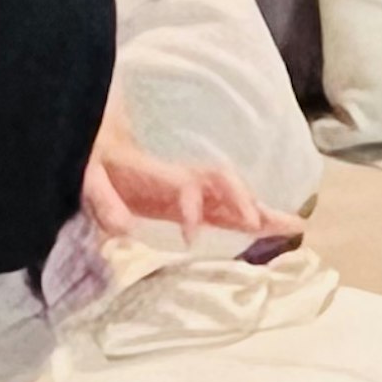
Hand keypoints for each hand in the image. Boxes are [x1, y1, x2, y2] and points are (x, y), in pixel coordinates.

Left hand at [83, 126, 298, 255]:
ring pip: (232, 194)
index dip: (192, 209)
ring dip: (260, 209)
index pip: (187, 187)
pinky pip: (228, 207)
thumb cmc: (92, 164)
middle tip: (267, 225)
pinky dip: (254, 216)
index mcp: (157, 176)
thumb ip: (103, 200)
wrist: (98, 143)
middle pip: (223, 182)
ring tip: (294, 225)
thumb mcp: (88, 179)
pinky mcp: (194, 200)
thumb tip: (123, 230)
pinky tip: (278, 226)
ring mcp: (191, 187)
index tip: (191, 238)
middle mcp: (182, 178)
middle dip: (246, 202)